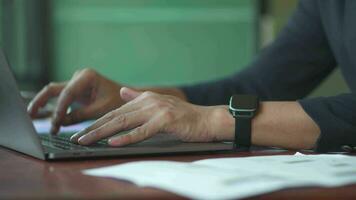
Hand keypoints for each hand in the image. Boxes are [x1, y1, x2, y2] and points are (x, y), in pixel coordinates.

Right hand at [27, 68, 123, 133]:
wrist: (127, 99)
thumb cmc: (117, 101)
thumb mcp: (101, 109)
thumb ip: (80, 115)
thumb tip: (60, 122)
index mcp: (87, 76)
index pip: (68, 92)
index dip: (59, 108)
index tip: (55, 123)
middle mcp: (79, 76)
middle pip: (54, 89)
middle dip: (41, 102)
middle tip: (30, 116)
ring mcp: (75, 82)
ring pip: (53, 93)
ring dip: (44, 105)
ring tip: (32, 118)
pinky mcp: (74, 91)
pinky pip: (60, 99)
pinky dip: (53, 109)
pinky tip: (47, 120)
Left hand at [70, 87, 231, 145]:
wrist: (207, 119)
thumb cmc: (184, 116)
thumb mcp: (159, 104)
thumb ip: (139, 98)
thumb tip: (122, 92)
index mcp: (145, 98)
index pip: (116, 111)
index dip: (98, 122)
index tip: (82, 131)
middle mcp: (149, 101)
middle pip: (115, 116)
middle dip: (93, 128)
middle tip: (77, 138)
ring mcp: (157, 110)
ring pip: (124, 122)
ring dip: (103, 133)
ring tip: (87, 141)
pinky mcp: (166, 121)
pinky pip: (143, 131)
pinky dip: (127, 137)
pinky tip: (113, 142)